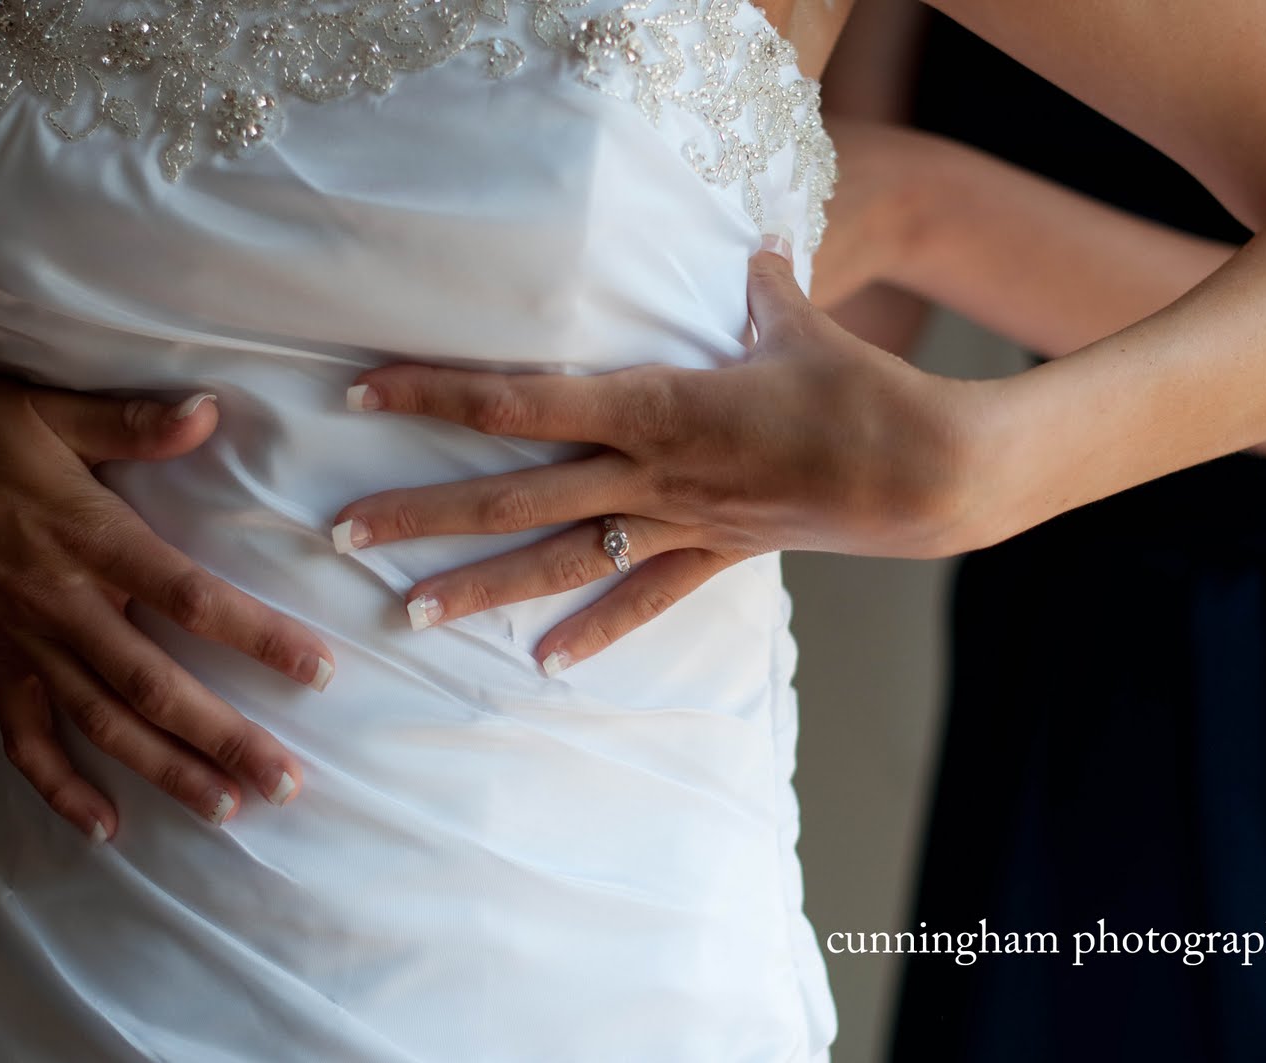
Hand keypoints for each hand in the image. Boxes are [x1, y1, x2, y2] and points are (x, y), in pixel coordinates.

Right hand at [0, 365, 336, 840]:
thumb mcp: (50, 411)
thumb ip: (133, 424)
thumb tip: (210, 411)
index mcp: (90, 541)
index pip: (191, 600)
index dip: (258, 637)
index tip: (318, 671)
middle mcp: (62, 605)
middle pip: (154, 684)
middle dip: (223, 737)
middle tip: (286, 783)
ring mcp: (23, 641)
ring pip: (101, 723)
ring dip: (164, 771)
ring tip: (226, 812)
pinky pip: (24, 737)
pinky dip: (58, 786)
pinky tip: (103, 826)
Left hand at [332, 243, 999, 672]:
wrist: (923, 475)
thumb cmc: (857, 387)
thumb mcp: (794, 320)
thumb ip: (754, 282)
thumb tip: (747, 243)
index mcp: (653, 404)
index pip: (519, 399)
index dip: (436, 394)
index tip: (362, 395)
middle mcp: (647, 473)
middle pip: (513, 495)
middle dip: (424, 513)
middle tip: (342, 532)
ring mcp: (676, 523)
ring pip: (559, 559)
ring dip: (481, 586)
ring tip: (410, 611)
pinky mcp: (712, 555)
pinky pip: (643, 599)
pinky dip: (594, 631)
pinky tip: (544, 664)